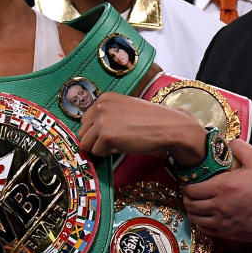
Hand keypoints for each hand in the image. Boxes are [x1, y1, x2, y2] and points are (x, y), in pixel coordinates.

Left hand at [78, 92, 207, 159]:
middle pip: (83, 132)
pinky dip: (107, 154)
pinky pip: (96, 152)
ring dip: (100, 148)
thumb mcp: (124, 109)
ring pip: (87, 143)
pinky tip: (122, 146)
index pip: (85, 120)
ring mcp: (102, 121)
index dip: (96, 131)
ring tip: (119, 143)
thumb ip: (106, 115)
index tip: (109, 134)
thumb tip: (89, 132)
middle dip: (95, 140)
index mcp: (104, 98)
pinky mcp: (107, 136)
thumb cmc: (150, 120)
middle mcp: (100, 107)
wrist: (168, 126)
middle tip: (114, 141)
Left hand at [182, 140, 251, 241]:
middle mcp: (220, 206)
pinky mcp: (232, 234)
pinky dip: (203, 224)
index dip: (187, 185)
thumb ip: (239, 148)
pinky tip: (208, 217)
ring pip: (196, 220)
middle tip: (192, 192)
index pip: (192, 189)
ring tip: (198, 204)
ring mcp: (225, 222)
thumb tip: (227, 143)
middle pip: (190, 205)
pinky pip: (208, 231)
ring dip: (194, 211)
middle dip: (188, 198)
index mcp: (223, 187)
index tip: (191, 181)